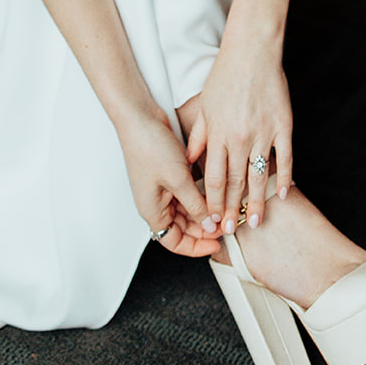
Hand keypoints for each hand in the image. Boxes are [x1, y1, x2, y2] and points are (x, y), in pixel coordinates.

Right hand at [117, 108, 220, 258]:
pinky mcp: (169, 175)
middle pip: (183, 227)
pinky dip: (201, 195)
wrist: (139, 117)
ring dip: (204, 211)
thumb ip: (196, 205)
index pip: (175, 242)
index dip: (196, 247)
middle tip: (226, 224)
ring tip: (224, 209)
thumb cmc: (149, 147)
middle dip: (204, 228)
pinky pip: (187, 193)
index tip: (216, 244)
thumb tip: (210, 224)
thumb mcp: (178, 180)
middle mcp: (156, 204)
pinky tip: (215, 192)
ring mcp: (162, 189)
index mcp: (152, 212)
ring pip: (187, 210)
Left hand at [183, 41, 293, 235]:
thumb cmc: (226, 76)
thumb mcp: (204, 106)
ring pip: (259, 175)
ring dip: (257, 201)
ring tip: (256, 222)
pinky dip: (284, 177)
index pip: (213, 177)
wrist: (253, 51)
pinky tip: (281, 194)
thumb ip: (199, 136)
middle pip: (234, 182)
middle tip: (231, 230)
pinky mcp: (284, 126)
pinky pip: (285, 158)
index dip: (212, 201)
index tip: (212, 218)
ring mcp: (263, 132)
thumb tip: (190, 160)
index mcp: (218, 133)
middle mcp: (240, 137)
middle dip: (231, 209)